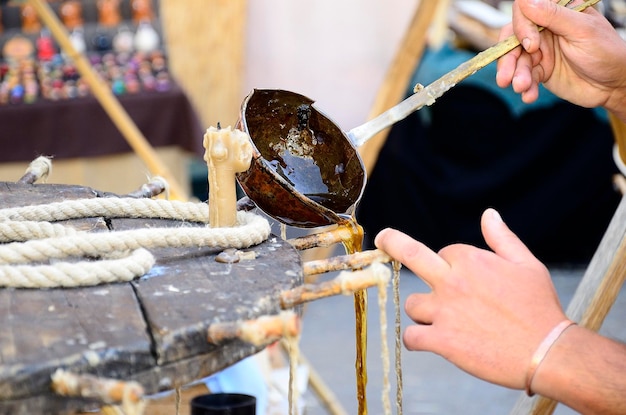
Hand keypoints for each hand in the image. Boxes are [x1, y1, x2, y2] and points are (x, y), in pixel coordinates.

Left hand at [374, 208, 566, 388]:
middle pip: (411, 254)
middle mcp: (453, 281)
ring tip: (445, 323)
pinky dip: (415, 340)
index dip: (452, 264)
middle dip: (392, 242)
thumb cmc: (540, 308)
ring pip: (412, 304)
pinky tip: (426, 341)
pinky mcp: (441, 341)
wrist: (548, 353)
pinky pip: (411, 337)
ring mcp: (444, 311)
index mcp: (471, 260)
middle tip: (382, 238)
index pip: (445, 252)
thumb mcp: (527, 265)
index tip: (467, 278)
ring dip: (422, 312)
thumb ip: (502, 239)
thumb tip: (488, 214)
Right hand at [496, 0, 625, 119]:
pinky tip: (530, 95)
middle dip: (508, 58)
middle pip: (513, 37)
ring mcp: (540, 50)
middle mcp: (545, 29)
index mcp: (557, 11)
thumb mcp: (582, 31)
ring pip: (515, 60)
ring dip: (515, 75)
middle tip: (507, 77)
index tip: (532, 45)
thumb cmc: (606, 52)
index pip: (524, 11)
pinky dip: (524, 87)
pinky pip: (523, 77)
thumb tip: (525, 1)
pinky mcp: (540, 70)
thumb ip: (554, 16)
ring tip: (521, 88)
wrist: (613, 86)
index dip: (522, 27)